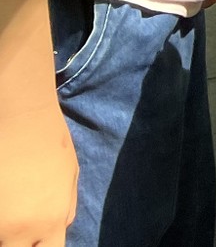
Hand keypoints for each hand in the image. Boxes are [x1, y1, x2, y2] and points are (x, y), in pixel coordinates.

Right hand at [0, 95, 77, 246]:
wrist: (24, 118)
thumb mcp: (70, 179)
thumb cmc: (53, 144)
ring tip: (11, 203)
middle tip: (15, 228)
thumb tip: (56, 230)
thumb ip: (65, 211)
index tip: (34, 242)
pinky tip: (3, 196)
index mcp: (50, 223)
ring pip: (0, 237)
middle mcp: (20, 228)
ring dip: (4, 229)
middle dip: (16, 244)